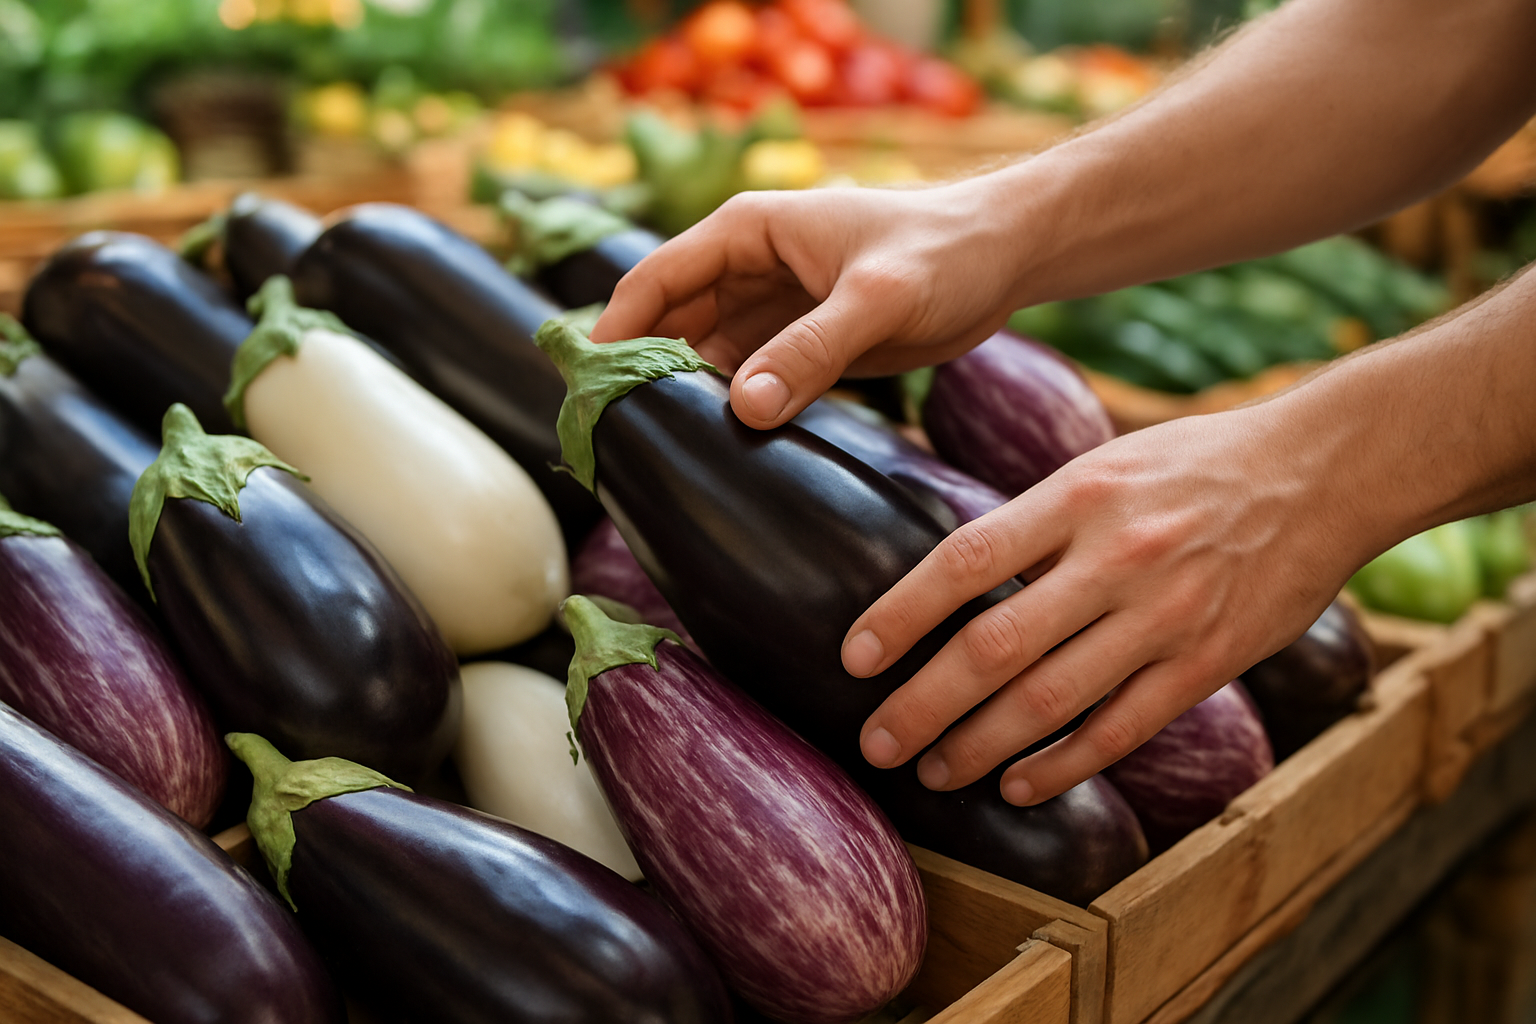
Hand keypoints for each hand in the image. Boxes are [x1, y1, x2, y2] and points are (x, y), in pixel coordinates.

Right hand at [590, 182, 1026, 427]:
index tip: (586, 389)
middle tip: (613, 440)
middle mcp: (747, 270)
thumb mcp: (880, 298)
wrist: (1004, 257)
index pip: (656, 280)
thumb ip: (813, 349)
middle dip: (642, 374)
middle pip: (669, 324)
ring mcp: (771, 310)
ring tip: (657, 456)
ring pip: (703, 359)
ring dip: (684, 399)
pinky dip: (728, 411)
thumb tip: (745, 407)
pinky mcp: (800, 346)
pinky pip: (746, 381)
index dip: (615, 330)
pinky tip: (714, 451)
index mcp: (748, 233)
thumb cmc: (945, 252)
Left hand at [847, 402, 1363, 805]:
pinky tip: (1017, 785)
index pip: (966, 561)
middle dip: (924, 705)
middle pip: (996, 647)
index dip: (902, 614)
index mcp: (1077, 495)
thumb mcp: (1104, 464)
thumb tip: (952, 577)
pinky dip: (1062, 764)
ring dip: (979, 746)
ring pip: (1051, 700)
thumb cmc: (1195, 463)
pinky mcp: (1209, 661)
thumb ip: (1035, 521)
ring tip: (933, 771)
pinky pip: (1121, 728)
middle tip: (876, 742)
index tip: (856, 656)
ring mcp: (1164, 615)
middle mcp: (1115, 557)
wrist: (1323, 471)